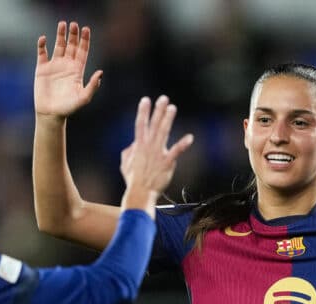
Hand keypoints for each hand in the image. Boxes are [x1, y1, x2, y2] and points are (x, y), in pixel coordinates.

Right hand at [34, 21, 102, 118]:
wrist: (51, 114)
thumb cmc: (68, 108)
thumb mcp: (83, 98)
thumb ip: (92, 86)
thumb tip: (100, 73)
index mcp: (77, 70)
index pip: (83, 51)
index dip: (85, 40)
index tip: (86, 29)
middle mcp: (67, 65)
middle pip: (72, 45)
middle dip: (73, 34)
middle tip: (74, 24)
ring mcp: (54, 65)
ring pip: (58, 45)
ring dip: (60, 35)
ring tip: (62, 24)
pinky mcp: (42, 68)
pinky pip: (42, 53)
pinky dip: (42, 45)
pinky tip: (43, 39)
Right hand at [120, 96, 193, 212]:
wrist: (140, 193)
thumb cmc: (133, 180)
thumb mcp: (124, 164)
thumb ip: (128, 152)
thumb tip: (132, 145)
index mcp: (138, 146)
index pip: (140, 125)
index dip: (143, 112)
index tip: (145, 100)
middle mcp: (148, 147)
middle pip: (153, 125)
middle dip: (158, 111)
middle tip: (163, 98)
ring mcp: (158, 154)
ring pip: (163, 133)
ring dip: (167, 119)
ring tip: (172, 108)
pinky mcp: (167, 163)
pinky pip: (176, 151)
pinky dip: (183, 144)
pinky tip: (190, 138)